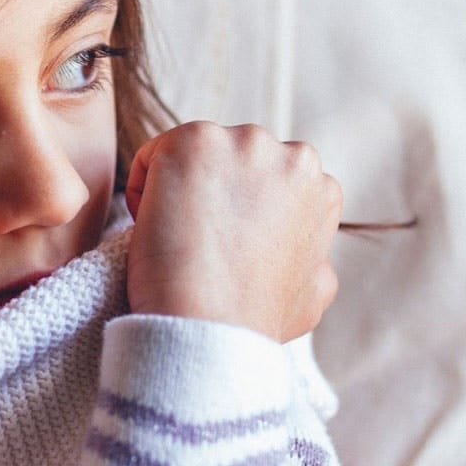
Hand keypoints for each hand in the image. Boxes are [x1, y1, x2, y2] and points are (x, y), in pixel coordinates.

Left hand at [124, 122, 342, 341]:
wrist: (209, 324)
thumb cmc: (252, 320)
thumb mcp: (312, 292)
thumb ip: (315, 260)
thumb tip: (313, 258)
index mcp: (321, 187)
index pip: (265, 181)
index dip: (236, 217)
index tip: (221, 248)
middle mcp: (291, 154)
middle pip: (230, 161)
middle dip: (211, 193)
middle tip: (195, 242)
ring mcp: (242, 142)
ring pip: (193, 156)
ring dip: (178, 190)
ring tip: (178, 238)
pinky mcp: (194, 141)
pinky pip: (152, 157)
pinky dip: (144, 191)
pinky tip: (154, 227)